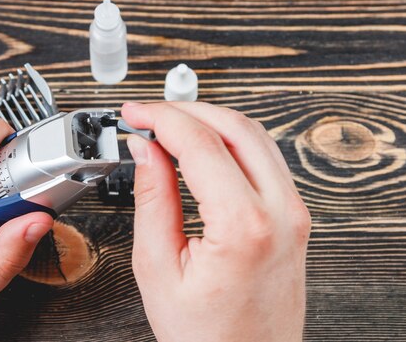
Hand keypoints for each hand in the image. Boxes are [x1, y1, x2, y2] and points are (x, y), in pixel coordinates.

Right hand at [122, 102, 310, 341]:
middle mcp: (280, 212)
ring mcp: (294, 211)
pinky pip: (264, 156)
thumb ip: (152, 199)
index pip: (200, 143)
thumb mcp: (158, 268)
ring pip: (253, 133)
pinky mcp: (294, 214)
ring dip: (208, 120)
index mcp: (243, 226)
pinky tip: (201, 146)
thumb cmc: (206, 335)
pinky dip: (229, 139)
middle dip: (184, 110)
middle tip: (147, 116)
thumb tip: (145, 151)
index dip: (161, 119)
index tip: (135, 114)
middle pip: (233, 126)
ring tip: (168, 127)